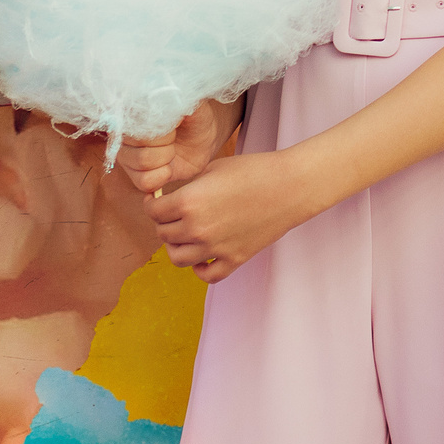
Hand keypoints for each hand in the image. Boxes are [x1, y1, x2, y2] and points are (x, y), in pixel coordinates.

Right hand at [119, 97, 239, 196]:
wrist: (203, 139)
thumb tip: (168, 100)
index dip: (162, 129)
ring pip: (142, 163)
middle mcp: (123, 134)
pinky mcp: (135, 176)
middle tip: (174, 137)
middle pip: (140, 143)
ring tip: (172, 150)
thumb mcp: (193, 105)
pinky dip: (163, 176)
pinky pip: (144, 182)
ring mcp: (126, 156)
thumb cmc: (195, 118)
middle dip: (166, 143)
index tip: (174, 124)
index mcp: (132, 112)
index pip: (138, 123)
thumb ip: (180, 99)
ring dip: (165, 158)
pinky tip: (169, 166)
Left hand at [149, 148, 319, 282]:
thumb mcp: (214, 169)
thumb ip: (189, 186)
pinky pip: (206, 275)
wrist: (290, 187)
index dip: (153, 203)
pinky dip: (199, 268)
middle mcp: (197, 228)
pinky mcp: (234, 260)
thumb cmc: (254, 170)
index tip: (158, 200)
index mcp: (188, 202)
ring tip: (184, 234)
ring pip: (177, 258)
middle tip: (173, 213)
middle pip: (163, 233)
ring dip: (176, 245)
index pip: (153, 211)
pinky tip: (203, 255)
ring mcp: (215, 248)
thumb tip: (174, 197)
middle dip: (164, 222)